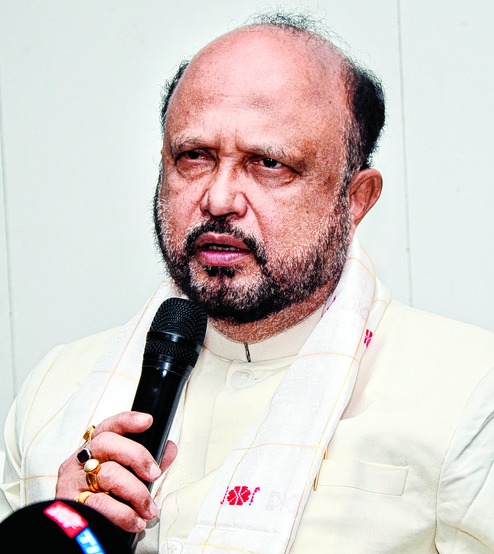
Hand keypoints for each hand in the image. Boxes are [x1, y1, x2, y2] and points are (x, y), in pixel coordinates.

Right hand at [56, 411, 177, 532]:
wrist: (76, 534)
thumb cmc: (102, 498)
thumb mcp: (126, 476)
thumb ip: (147, 462)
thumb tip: (169, 449)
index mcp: (94, 449)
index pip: (108, 426)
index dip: (127, 421)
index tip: (147, 421)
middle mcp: (81, 460)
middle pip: (107, 443)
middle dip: (137, 456)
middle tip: (154, 474)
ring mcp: (73, 481)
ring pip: (108, 474)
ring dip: (136, 492)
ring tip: (149, 509)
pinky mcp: (72, 505)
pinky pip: (101, 504)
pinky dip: (124, 514)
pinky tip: (135, 521)